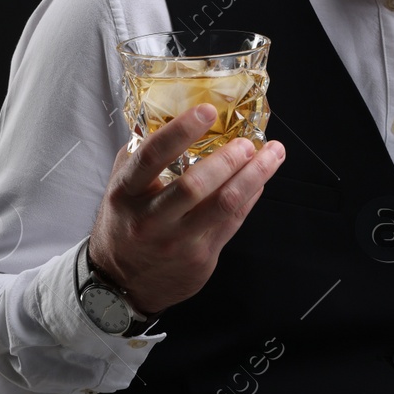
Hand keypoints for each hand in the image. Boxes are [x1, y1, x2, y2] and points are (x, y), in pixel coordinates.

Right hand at [88, 103, 284, 315]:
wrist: (122, 282)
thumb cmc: (125, 222)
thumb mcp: (121, 186)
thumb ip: (142, 154)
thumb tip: (176, 114)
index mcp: (126, 193)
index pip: (153, 156)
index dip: (181, 131)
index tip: (206, 111)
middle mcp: (150, 219)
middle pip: (194, 185)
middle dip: (228, 159)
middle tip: (248, 142)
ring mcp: (177, 242)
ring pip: (224, 205)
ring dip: (254, 176)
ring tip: (272, 154)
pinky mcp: (200, 258)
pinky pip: (233, 222)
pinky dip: (251, 196)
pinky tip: (260, 179)